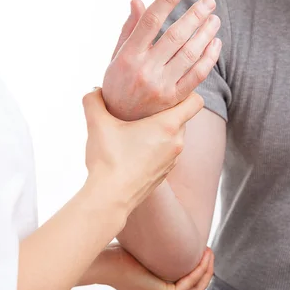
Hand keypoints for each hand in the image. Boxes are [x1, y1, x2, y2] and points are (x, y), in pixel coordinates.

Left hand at [81, 245, 213, 289]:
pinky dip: (198, 270)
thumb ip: (163, 261)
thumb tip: (176, 242)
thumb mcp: (148, 261)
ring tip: (209, 252)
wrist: (105, 262)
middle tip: (210, 252)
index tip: (204, 255)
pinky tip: (202, 256)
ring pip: (195, 289)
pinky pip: (188, 284)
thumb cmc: (121, 257)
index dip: (200, 274)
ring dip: (206, 270)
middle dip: (207, 272)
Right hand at [82, 88, 202, 212]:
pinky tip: (134, 149)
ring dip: (160, 130)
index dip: (187, 92)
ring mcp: (172, 161)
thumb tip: (95, 91)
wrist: (110, 199)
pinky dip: (155, 148)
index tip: (169, 90)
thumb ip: (94, 101)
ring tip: (137, 128)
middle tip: (145, 106)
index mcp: (168, 125)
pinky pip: (166, 153)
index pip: (195, 101)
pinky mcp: (164, 174)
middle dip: (165, 110)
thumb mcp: (97, 124)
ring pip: (173, 136)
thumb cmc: (108, 160)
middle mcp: (177, 142)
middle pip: (182, 117)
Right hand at [103, 0, 221, 120]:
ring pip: (189, 55)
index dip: (166, 0)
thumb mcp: (116, 57)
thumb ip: (129, 29)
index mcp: (127, 57)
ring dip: (206, 34)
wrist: (119, 125)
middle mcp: (144, 71)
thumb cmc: (118, 85)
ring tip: (214, 20)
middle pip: (175, 37)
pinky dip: (208, 58)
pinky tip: (215, 44)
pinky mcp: (173, 101)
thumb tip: (138, 0)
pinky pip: (196, 76)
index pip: (149, 22)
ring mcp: (160, 87)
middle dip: (195, 15)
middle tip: (209, 2)